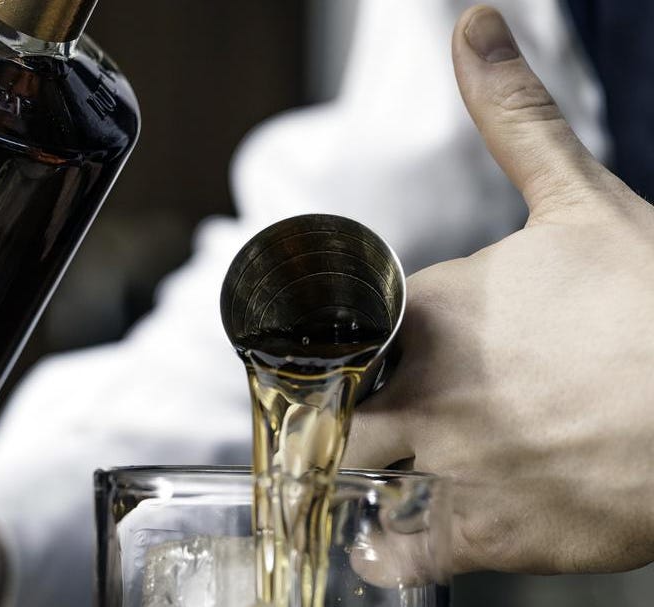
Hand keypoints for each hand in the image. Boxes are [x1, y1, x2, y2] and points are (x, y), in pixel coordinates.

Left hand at [345, 6, 653, 575]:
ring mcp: (453, 466)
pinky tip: (386, 542)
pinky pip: (409, 553)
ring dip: (343, 474)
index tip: (322, 348)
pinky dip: (390, 551)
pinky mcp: (493, 534)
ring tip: (352, 471)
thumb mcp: (582, 201)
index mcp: (433, 308)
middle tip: (329, 412)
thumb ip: (514, 119)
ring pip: (351, 476)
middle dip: (322, 408)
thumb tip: (471, 25)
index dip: (324, 340)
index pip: (335, 326)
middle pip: (327, 406)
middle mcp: (426, 389)